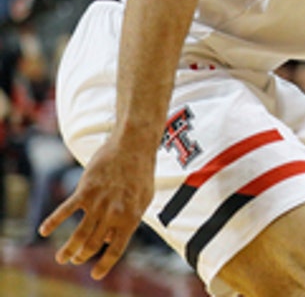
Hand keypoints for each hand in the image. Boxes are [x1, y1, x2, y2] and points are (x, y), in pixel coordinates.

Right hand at [39, 136, 154, 278]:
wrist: (133, 146)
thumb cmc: (140, 172)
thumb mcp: (144, 199)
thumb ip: (130, 219)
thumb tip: (111, 239)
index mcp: (131, 217)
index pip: (116, 249)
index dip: (104, 264)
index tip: (95, 275)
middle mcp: (113, 214)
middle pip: (93, 244)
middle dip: (82, 256)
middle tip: (74, 260)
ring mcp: (98, 203)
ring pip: (79, 234)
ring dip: (68, 249)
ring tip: (61, 258)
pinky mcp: (85, 191)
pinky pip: (65, 210)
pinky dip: (52, 222)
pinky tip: (44, 231)